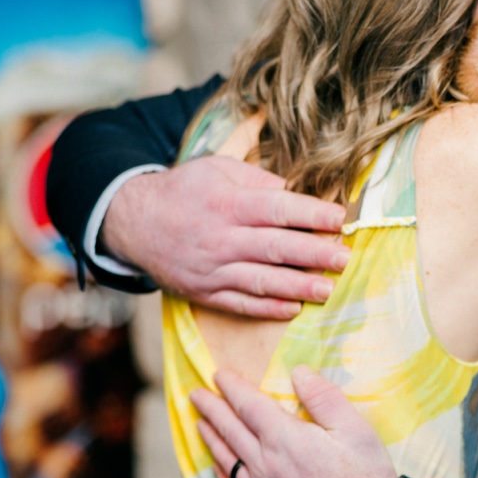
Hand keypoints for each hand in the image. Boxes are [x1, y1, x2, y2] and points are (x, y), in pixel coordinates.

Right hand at [102, 156, 349, 317]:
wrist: (133, 222)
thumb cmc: (185, 191)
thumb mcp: (217, 169)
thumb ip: (257, 180)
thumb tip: (294, 193)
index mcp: (227, 203)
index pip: (277, 209)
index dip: (311, 214)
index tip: (339, 218)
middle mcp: (220, 238)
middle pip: (275, 248)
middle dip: (314, 254)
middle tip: (345, 258)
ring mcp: (211, 269)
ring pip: (261, 281)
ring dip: (297, 286)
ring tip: (328, 289)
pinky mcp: (204, 292)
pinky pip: (240, 304)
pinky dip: (268, 309)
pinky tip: (294, 309)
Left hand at [190, 366, 397, 477]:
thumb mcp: (356, 430)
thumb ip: (324, 398)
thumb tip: (299, 372)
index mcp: (286, 439)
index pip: (250, 406)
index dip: (232, 388)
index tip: (219, 374)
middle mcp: (266, 466)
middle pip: (230, 431)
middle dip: (212, 408)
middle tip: (196, 394)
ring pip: (227, 460)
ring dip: (211, 439)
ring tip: (200, 424)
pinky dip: (221, 475)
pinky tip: (216, 467)